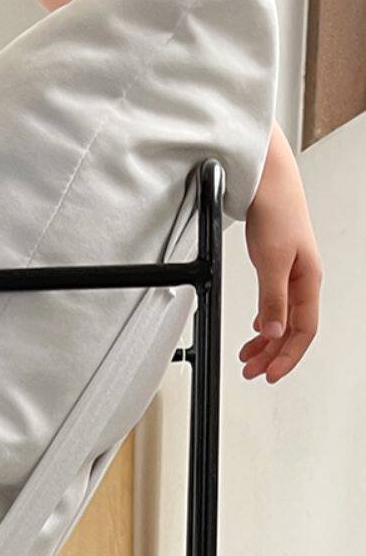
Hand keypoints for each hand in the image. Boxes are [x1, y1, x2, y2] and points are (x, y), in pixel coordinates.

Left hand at [240, 126, 321, 383]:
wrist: (268, 181)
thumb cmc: (277, 211)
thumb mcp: (271, 260)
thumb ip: (272, 298)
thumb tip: (272, 331)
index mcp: (308, 281)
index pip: (303, 331)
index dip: (288, 356)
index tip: (270, 374)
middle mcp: (302, 280)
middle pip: (292, 329)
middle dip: (273, 354)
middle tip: (252, 372)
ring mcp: (290, 274)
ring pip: (281, 318)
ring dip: (265, 340)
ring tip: (247, 357)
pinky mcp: (277, 266)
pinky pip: (275, 303)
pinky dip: (264, 320)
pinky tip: (255, 328)